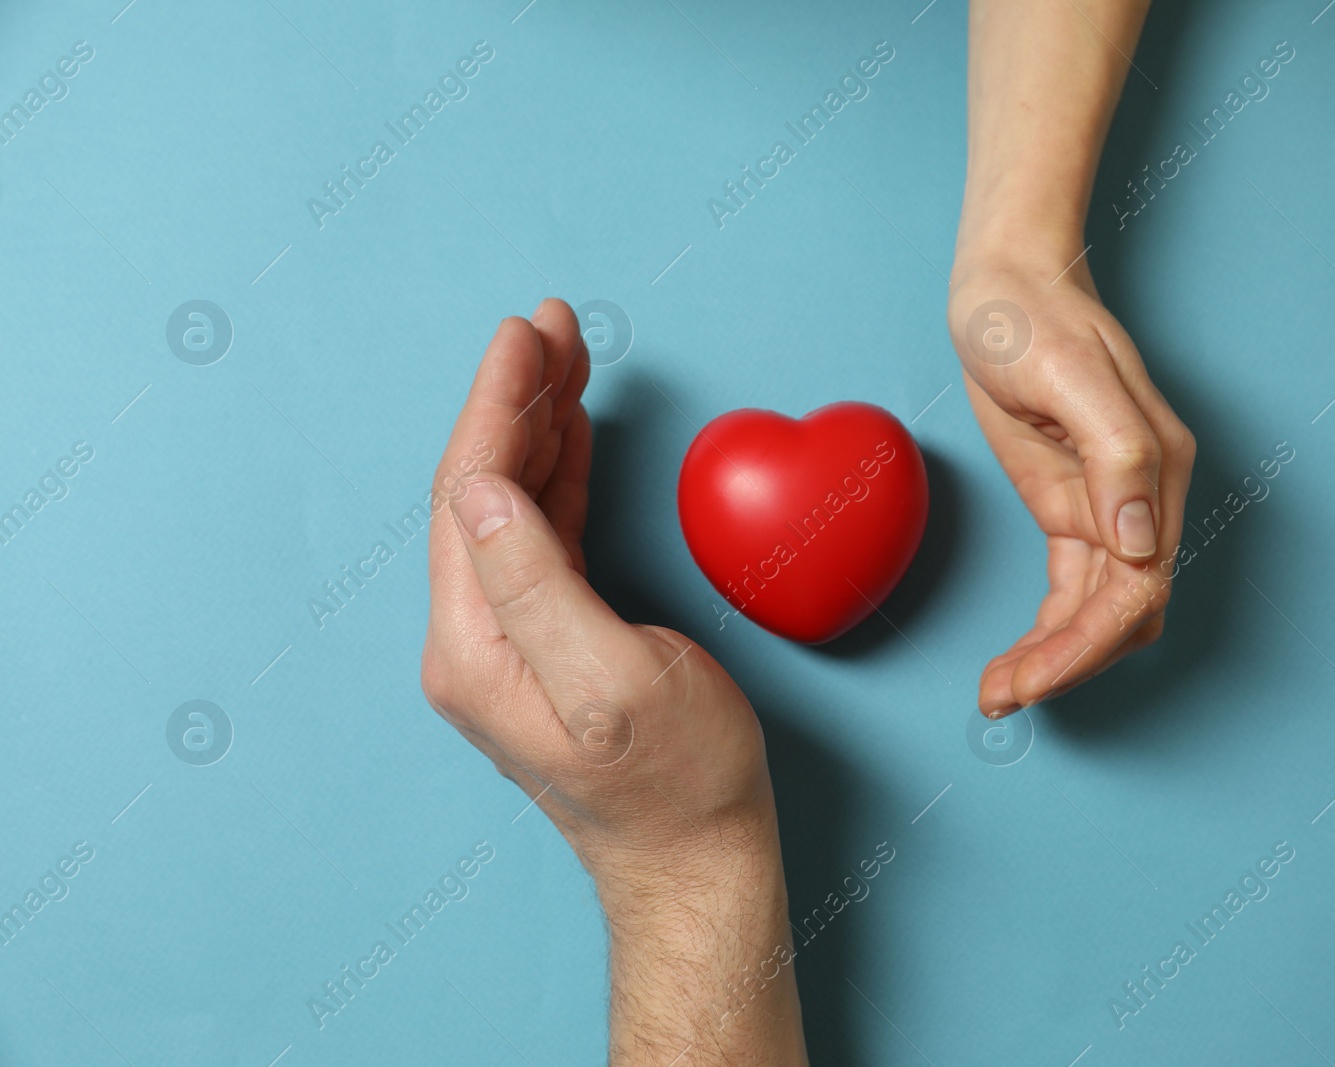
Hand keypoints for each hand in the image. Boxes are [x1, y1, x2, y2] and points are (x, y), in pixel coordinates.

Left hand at [421, 302, 805, 1062]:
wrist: (697, 860)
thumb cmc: (679, 782)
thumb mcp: (617, 682)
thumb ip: (540, 586)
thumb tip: (481, 491)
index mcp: (476, 646)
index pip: (470, 494)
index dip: (498, 405)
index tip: (528, 333)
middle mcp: (475, 641)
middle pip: (482, 489)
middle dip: (516, 398)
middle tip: (553, 323)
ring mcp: (508, 643)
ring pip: (511, 505)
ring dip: (538, 426)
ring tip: (566, 355)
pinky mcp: (550, 642)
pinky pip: (542, 537)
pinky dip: (558, 475)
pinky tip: (574, 434)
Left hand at [948, 253, 1194, 715]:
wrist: (1006, 283)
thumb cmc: (1033, 315)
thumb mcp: (1069, 371)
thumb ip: (1118, 451)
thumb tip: (1140, 537)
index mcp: (1157, 467)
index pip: (1139, 585)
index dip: (1087, 645)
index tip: (1031, 680)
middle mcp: (1144, 496)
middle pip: (1122, 613)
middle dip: (1067, 664)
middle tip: (1000, 697)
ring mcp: (1110, 505)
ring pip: (1099, 613)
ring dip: (1055, 660)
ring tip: (997, 693)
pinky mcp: (1072, 508)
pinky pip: (1073, 592)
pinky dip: (1048, 633)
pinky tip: (1013, 661)